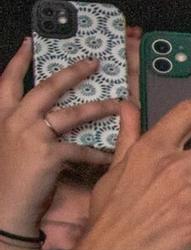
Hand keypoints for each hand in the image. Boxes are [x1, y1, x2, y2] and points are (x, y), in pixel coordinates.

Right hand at [0, 42, 118, 226]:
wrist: (3, 207)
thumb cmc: (9, 179)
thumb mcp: (11, 144)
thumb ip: (26, 127)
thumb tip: (50, 118)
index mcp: (2, 116)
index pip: (7, 81)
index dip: (18, 61)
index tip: (29, 42)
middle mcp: (14, 120)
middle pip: (47, 88)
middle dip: (72, 72)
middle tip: (94, 62)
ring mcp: (30, 135)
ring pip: (72, 114)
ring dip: (99, 108)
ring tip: (119, 103)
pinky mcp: (48, 155)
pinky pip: (82, 149)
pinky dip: (98, 153)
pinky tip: (111, 155)